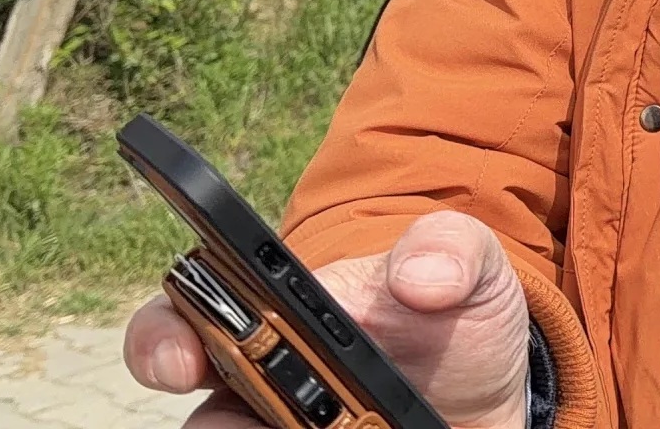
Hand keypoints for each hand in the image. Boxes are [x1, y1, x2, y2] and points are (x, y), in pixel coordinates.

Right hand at [125, 211, 531, 428]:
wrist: (496, 381)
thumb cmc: (456, 311)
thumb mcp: (469, 264)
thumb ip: (449, 249)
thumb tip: (419, 276)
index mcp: (273, 319)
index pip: (181, 323)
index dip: (163, 343)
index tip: (181, 362)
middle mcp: (264, 390)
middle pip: (205, 421)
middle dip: (221, 427)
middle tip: (263, 428)